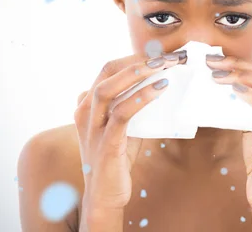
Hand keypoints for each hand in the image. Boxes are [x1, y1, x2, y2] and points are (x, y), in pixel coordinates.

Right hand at [74, 50, 186, 219]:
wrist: (104, 197)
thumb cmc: (116, 160)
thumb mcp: (125, 128)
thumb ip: (134, 108)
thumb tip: (162, 87)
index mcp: (88, 105)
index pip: (109, 70)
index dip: (133, 58)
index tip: (159, 54)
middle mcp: (85, 112)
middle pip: (107, 72)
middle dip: (137, 60)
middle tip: (166, 57)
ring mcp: (92, 127)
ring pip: (109, 88)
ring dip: (139, 74)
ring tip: (164, 66)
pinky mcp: (105, 143)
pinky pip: (121, 114)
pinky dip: (141, 98)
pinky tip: (159, 89)